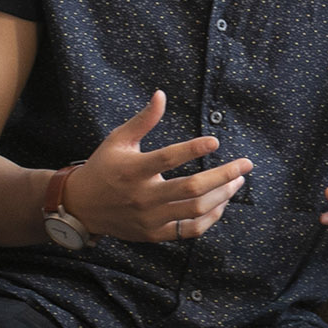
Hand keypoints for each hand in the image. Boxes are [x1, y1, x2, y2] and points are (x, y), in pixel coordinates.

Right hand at [67, 90, 250, 243]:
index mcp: (133, 169)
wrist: (81, 207)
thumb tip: (161, 94)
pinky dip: (210, 217)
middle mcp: (143, 196)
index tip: (216, 140)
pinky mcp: (154, 234)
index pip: (169, 158)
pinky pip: (190, 230)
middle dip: (224, 175)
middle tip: (246, 165)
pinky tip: (222, 202)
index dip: (194, 149)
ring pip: (195, 210)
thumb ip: (144, 120)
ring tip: (237, 181)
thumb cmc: (104, 167)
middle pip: (192, 188)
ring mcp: (150, 218)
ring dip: (223, 196)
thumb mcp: (118, 140)